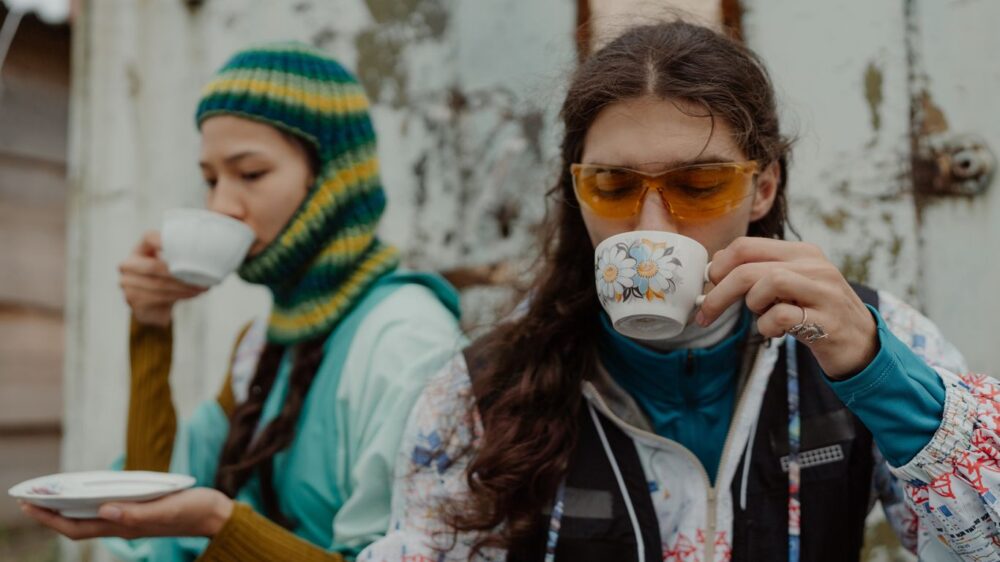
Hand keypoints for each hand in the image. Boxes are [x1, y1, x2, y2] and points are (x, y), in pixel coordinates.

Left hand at [19, 487, 233, 539]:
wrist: (217, 515)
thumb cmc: (195, 510)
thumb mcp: (168, 508)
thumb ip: (137, 512)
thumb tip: (104, 510)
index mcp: (126, 525)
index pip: (77, 527)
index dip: (50, 519)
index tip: (28, 506)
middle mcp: (124, 525)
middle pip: (77, 525)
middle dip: (50, 515)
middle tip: (28, 501)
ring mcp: (132, 520)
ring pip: (89, 519)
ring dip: (66, 510)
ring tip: (50, 497)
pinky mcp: (141, 511)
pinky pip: (105, 511)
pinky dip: (88, 504)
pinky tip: (87, 493)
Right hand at [119, 231, 206, 326]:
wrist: (155, 307)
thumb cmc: (166, 279)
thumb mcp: (170, 264)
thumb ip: (180, 254)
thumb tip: (208, 247)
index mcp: (139, 249)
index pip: (149, 238)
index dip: (165, 240)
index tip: (188, 244)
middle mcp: (128, 265)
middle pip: (154, 266)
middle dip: (180, 273)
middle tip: (202, 276)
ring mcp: (127, 284)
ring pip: (159, 285)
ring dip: (184, 287)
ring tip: (202, 287)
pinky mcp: (133, 301)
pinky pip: (159, 298)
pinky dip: (179, 296)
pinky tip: (193, 294)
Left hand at [697, 237, 878, 378]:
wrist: (860, 343)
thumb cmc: (815, 312)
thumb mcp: (790, 285)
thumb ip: (759, 273)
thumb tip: (716, 267)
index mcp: (801, 252)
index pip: (746, 245)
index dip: (719, 265)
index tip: (709, 285)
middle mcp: (814, 266)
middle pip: (749, 266)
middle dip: (720, 291)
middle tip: (706, 313)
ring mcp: (824, 292)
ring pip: (769, 281)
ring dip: (752, 303)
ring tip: (760, 315)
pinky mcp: (827, 321)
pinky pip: (782, 316)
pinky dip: (767, 326)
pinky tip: (774, 331)